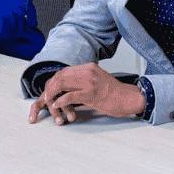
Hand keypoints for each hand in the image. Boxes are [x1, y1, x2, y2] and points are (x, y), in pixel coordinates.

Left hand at [27, 62, 145, 124]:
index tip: (49, 91)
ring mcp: (89, 82)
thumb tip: (67, 88)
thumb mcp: (97, 80)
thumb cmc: (114, 93)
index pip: (64, 71)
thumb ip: (83, 80)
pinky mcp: (91, 94)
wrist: (128, 98)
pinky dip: (60, 101)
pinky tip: (57, 105)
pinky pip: (70, 96)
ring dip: (52, 95)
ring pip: (62, 84)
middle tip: (45, 98)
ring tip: (49, 103)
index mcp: (88, 67)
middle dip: (49, 88)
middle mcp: (88, 71)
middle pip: (60, 76)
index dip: (53, 81)